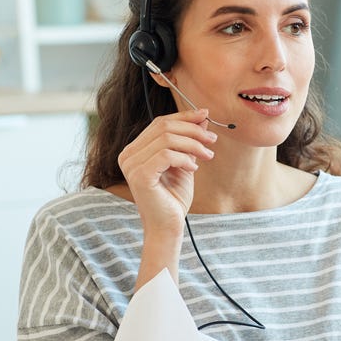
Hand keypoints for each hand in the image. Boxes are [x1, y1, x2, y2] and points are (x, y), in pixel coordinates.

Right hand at [118, 109, 216, 238]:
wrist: (168, 226)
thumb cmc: (174, 198)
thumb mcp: (185, 162)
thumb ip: (190, 141)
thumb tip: (203, 117)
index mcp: (135, 149)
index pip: (160, 122)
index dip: (184, 116)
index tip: (206, 114)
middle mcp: (128, 154)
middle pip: (164, 126)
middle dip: (192, 129)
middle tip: (213, 139)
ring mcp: (131, 165)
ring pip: (167, 138)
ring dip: (193, 144)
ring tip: (208, 155)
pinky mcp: (140, 175)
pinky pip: (166, 155)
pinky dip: (185, 158)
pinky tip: (194, 168)